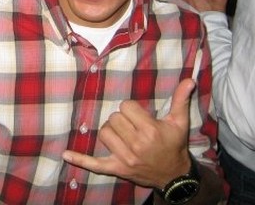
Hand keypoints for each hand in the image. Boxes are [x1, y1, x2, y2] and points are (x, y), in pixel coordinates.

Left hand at [62, 79, 195, 188]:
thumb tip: (189, 79)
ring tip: (124, 135)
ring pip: (104, 133)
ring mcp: (125, 158)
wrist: (173, 175)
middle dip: (122, 119)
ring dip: (111, 132)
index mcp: (150, 130)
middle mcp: (137, 145)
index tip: (140, 116)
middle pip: (114, 118)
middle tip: (134, 127)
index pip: (126, 107)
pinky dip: (81, 160)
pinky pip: (95, 164)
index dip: (132, 109)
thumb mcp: (179, 122)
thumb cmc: (174, 145)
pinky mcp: (117, 169)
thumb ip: (181, 99)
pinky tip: (66, 155)